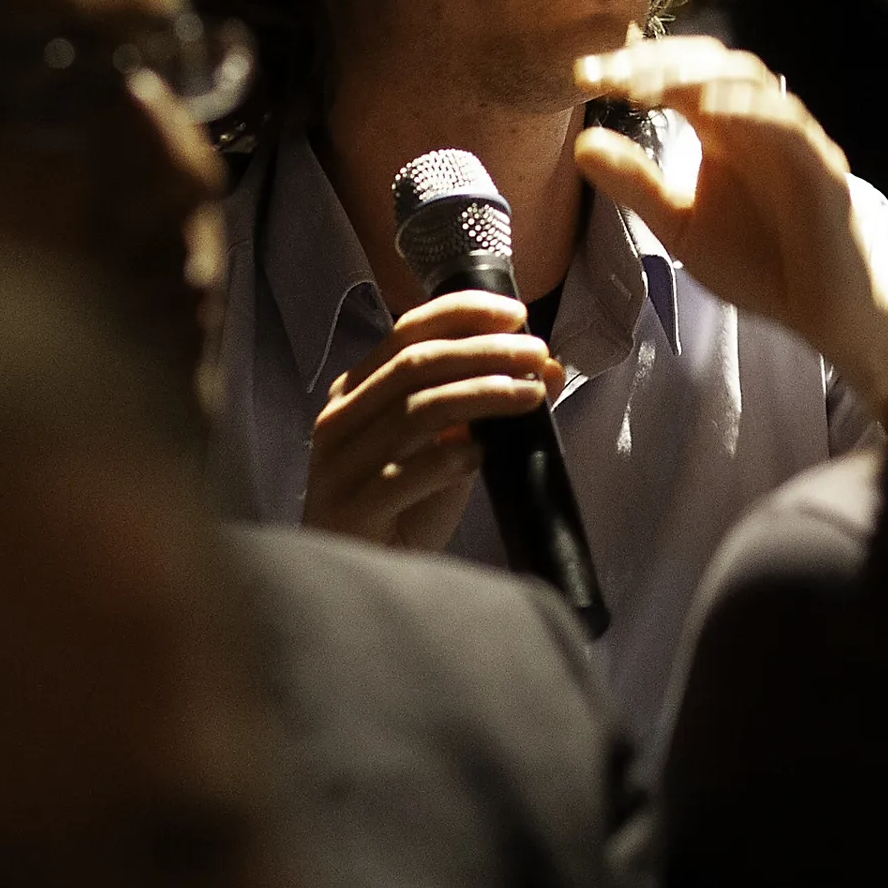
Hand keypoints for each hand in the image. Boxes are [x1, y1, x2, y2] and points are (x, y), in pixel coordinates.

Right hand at [305, 293, 556, 551]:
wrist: (364, 573)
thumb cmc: (403, 506)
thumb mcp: (445, 446)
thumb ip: (484, 405)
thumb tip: (548, 367)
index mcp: (355, 390)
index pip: (406, 332)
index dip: (462, 314)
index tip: (517, 314)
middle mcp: (339, 418)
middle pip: (414, 365)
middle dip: (483, 352)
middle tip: (536, 354)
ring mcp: (340, 463)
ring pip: (416, 411)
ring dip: (481, 395)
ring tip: (530, 395)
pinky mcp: (352, 507)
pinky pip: (407, 473)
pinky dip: (453, 458)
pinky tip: (485, 455)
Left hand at [573, 36, 887, 414]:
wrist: (823, 312)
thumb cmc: (760, 263)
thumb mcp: (679, 225)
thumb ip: (636, 184)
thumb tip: (580, 143)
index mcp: (723, 128)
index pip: (676, 75)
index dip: (631, 66)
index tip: (582, 75)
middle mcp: (757, 122)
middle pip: (708, 62)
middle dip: (653, 61)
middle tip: (602, 73)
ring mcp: (792, 138)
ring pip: (747, 80)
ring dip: (692, 75)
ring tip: (640, 85)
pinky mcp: (821, 167)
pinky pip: (788, 124)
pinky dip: (748, 109)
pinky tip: (707, 107)